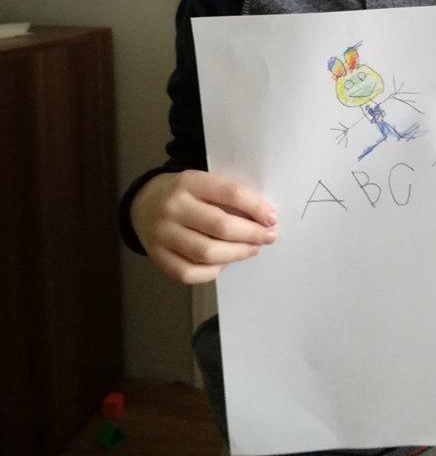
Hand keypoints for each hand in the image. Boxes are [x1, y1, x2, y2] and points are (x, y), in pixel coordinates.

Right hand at [130, 170, 277, 283]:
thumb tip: (264, 219)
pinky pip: (189, 273)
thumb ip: (228, 196)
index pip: (230, 193)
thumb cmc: (186, 194)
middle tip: (268, 237)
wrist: (143, 203)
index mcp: (189, 182)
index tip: (272, 219)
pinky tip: (225, 263)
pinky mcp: (157, 256)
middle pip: (220, 226)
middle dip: (251, 234)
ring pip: (206, 252)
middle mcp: (173, 207)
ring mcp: (162, 234)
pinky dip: (212, 271)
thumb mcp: (203, 183)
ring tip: (251, 250)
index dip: (256, 208)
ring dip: (236, 254)